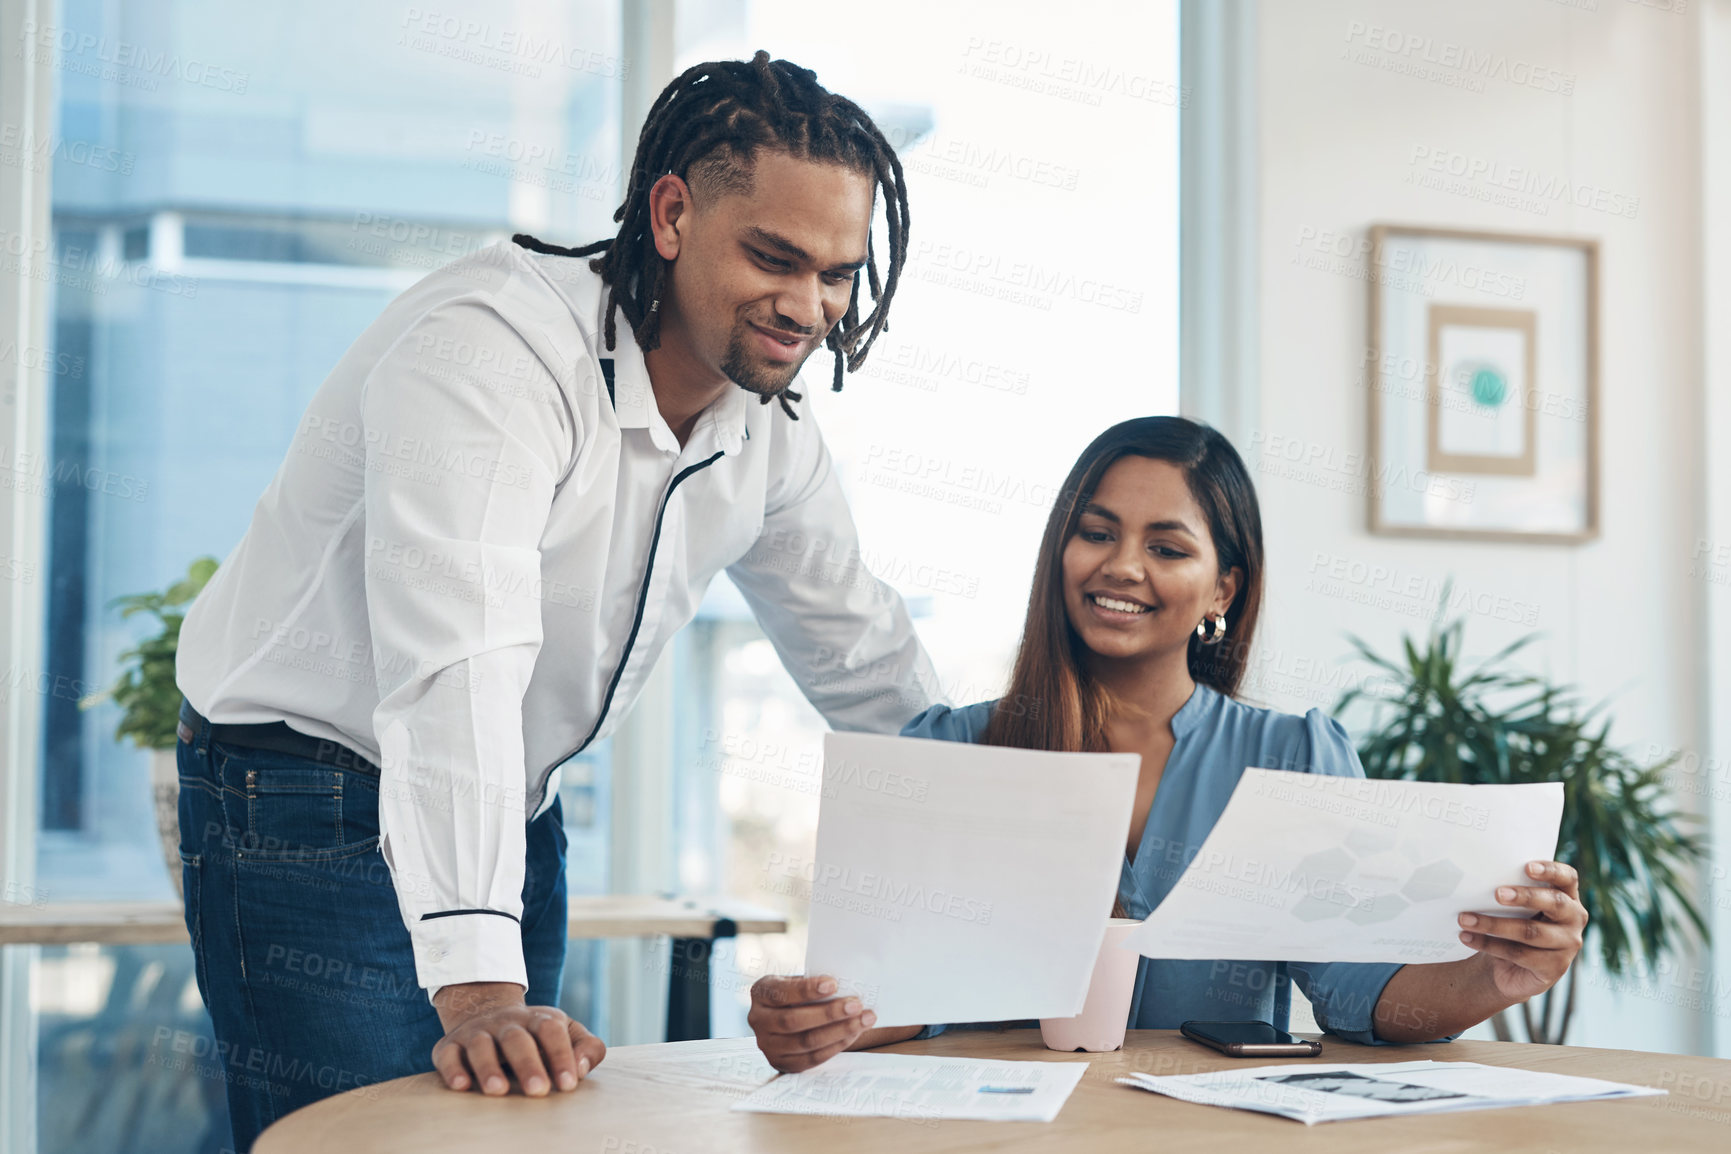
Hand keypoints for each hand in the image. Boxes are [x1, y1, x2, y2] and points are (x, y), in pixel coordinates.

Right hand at [430, 981, 605, 1095]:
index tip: (568, 1084)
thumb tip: (581, 1070)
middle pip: (516, 1039)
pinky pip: (448, 1055)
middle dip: (527, 1064)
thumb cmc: (536, 1035)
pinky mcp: (450, 1045)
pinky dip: (452, 1069)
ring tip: (498, 1091)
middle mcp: (506, 1023)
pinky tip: (461, 1086)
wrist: (486, 1013)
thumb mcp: (567, 1033)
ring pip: (481, 1045)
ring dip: (488, 1067)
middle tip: (538, 1091)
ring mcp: (477, 1032)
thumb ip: (587, 1047)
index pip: (551, 1031)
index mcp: (538, 1019)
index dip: (561, 1055)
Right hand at [748, 975, 875, 1072]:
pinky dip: (836, 1046)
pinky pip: (812, 1058)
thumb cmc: (798, 993)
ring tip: (863, 1020)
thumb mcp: (797, 981)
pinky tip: (853, 1034)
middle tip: (856, 1005)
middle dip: (829, 1013)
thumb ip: (813, 984)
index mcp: (761, 992)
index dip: (807, 990)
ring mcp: (768, 1045)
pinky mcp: (782, 1063)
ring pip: (805, 1042)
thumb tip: (846, 985)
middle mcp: (757, 1020)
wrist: (788, 1014)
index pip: (782, 993)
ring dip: (839, 1031)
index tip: (833, 984)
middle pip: (793, 1021)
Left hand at [1457, 860, 1587, 1002]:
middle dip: (1525, 896)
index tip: (1527, 867)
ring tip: (1465, 919)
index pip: (1567, 877)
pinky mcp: (1555, 968)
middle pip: (1555, 902)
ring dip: (1493, 924)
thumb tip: (1474, 876)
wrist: (1511, 967)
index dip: (1551, 871)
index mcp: (1567, 896)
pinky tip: (1467, 937)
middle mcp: (1574, 919)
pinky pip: (1519, 954)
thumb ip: (1508, 890)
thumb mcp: (1514, 907)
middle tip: (1497, 893)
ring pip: (1530, 932)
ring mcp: (1568, 945)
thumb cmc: (1512, 923)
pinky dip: (1488, 944)